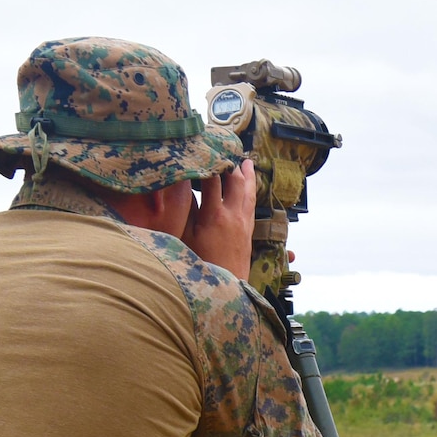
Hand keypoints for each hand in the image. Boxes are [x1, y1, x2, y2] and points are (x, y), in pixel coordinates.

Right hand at [183, 159, 257, 279]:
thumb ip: (186, 210)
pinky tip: (250, 188)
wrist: (226, 288)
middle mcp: (233, 215)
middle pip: (235, 181)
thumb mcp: (186, 237)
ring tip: (247, 161)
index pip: (212, 179)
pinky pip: (252, 206)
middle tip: (227, 148)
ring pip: (248, 192)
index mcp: (215, 215)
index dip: (208, 163)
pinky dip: (251, 192)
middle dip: (231, 163)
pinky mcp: (249, 232)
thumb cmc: (201, 265)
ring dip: (247, 175)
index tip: (203, 149)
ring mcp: (244, 223)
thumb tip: (184, 186)